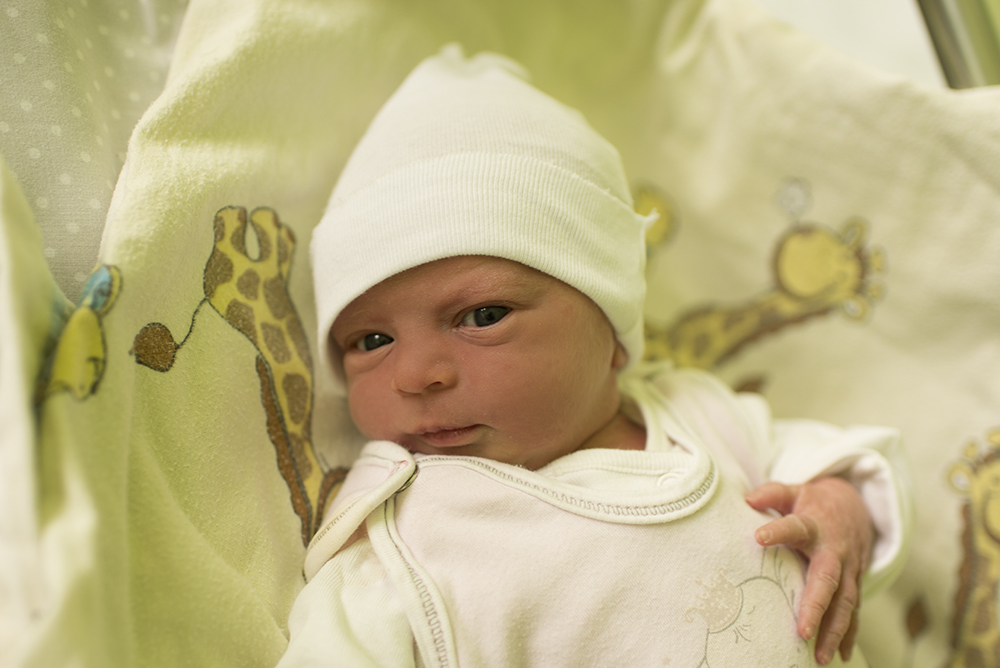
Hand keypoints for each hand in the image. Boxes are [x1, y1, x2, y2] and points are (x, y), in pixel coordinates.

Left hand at [745, 477, 873, 665]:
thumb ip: (772, 493)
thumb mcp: (794, 491)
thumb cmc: (814, 503)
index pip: (796, 527)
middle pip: (827, 580)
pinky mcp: (855, 583)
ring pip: (845, 603)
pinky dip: (850, 634)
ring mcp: (849, 570)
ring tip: (818, 656)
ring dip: (834, 631)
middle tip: (801, 631)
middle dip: (816, 606)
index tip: (758, 537)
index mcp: (814, 525)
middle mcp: (834, 551)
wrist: (855, 506)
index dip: (778, 531)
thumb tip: (747, 498)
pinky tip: (842, 656)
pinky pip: (855, 611)